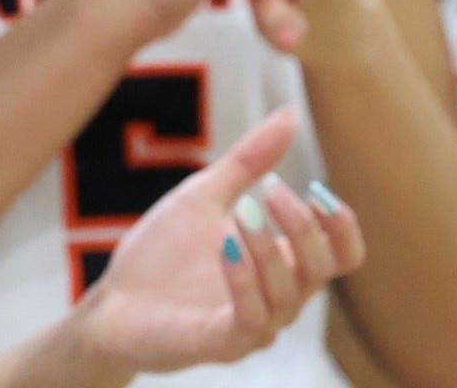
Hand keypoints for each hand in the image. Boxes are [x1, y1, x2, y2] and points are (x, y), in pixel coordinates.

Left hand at [70, 109, 363, 374]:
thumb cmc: (164, 252)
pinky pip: (252, 320)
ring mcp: (255, 326)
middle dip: (304, 227)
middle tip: (272, 191)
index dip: (342, 227)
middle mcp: (279, 300)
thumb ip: (249, 161)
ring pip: (288, 295)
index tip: (317, 190)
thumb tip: (290, 113)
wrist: (114, 299)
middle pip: (321, 270)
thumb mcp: (206, 195)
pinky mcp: (224, 344)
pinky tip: (226, 246)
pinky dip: (244, 280)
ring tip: (241, 213)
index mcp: (282, 265)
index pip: (341, 256)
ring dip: (269, 249)